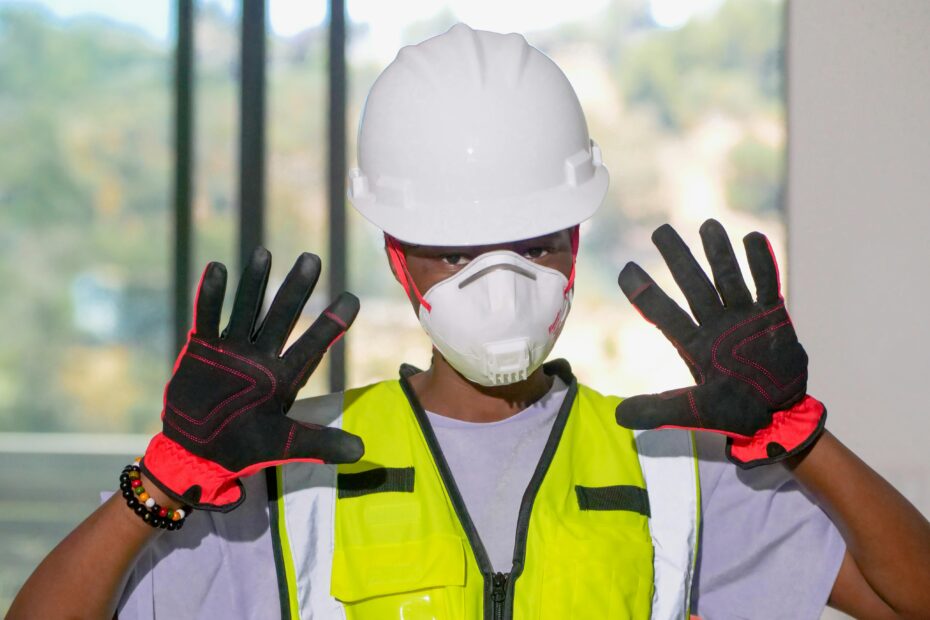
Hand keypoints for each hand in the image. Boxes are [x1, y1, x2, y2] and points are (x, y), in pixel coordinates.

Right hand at [141, 248, 363, 510]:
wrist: (197, 453)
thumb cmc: (244, 447)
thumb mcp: (284, 444)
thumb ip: (320, 444)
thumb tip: (362, 451)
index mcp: (284, 376)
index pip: (313, 344)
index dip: (331, 323)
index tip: (352, 299)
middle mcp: (261, 356)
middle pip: (283, 316)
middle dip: (296, 289)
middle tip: (313, 259)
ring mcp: (232, 350)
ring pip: (247, 309)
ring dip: (255, 284)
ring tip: (265, 253)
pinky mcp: (203, 350)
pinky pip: (207, 318)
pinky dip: (211, 296)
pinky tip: (217, 268)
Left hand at [615, 219, 824, 467]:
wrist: (777, 414)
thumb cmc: (734, 412)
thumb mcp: (693, 411)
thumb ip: (658, 410)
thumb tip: (618, 416)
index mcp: (694, 344)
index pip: (663, 313)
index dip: (644, 292)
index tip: (625, 269)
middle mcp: (715, 324)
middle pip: (693, 284)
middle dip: (678, 258)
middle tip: (660, 231)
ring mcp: (744, 317)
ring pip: (728, 277)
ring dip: (718, 253)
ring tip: (707, 225)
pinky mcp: (773, 317)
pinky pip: (767, 284)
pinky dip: (762, 263)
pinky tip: (752, 237)